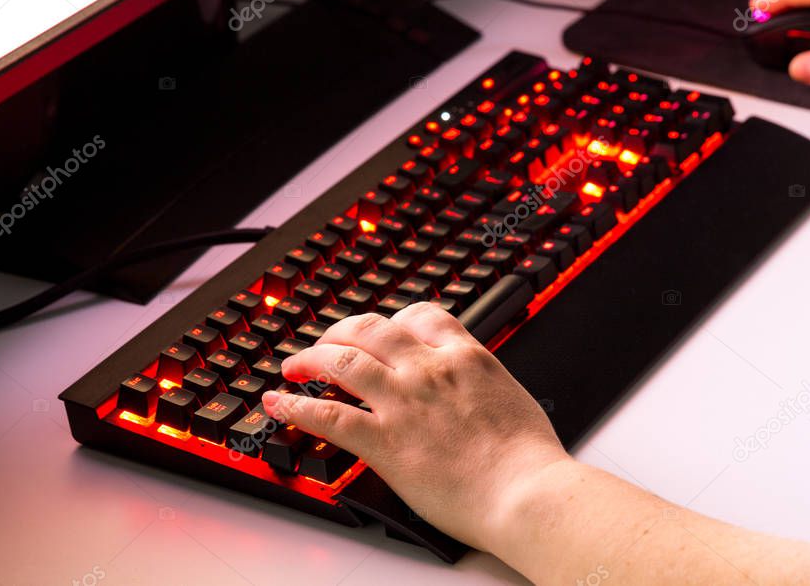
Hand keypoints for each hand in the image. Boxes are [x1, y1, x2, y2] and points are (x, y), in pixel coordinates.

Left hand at [260, 303, 568, 549]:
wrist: (527, 493)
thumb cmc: (529, 458)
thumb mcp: (511, 398)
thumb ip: (482, 386)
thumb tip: (474, 393)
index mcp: (466, 357)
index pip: (419, 316)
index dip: (392, 321)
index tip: (380, 331)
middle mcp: (430, 369)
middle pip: (371, 329)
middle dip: (341, 331)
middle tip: (327, 342)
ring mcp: (404, 402)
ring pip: (342, 361)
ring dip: (310, 358)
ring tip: (294, 364)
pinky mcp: (385, 441)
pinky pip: (327, 415)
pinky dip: (296, 406)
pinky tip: (279, 404)